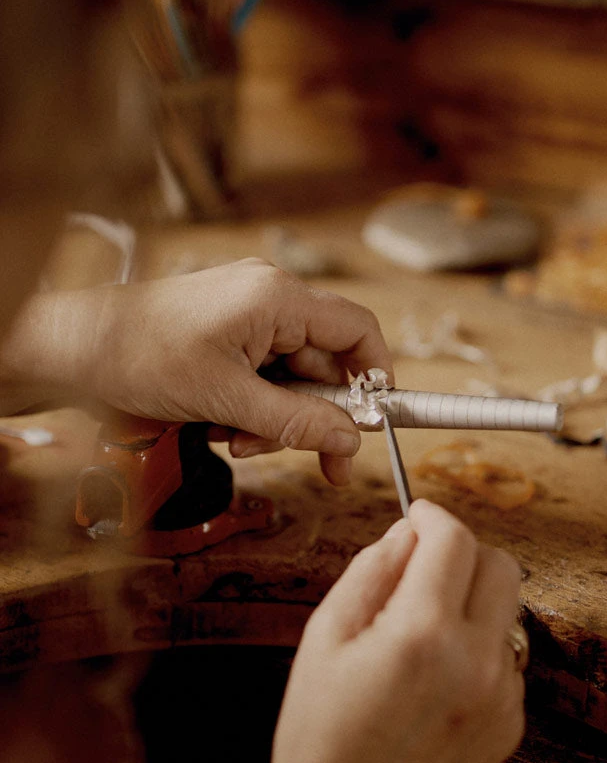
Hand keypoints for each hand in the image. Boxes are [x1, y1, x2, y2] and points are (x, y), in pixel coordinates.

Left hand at [2, 260, 391, 484]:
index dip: (375, 377)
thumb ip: (296, 422)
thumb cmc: (140, 356)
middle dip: (312, 417)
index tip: (373, 422)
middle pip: (323, 365)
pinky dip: (250, 407)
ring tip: (235, 439)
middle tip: (318, 463)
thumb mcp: (227, 400)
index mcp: (277, 299)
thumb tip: (350, 441)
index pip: (357, 331)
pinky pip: (261, 376)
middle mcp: (269, 299)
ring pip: (291, 378)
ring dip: (274, 419)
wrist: (75, 349)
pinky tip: (220, 424)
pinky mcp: (228, 333)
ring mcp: (247, 315)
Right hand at [217, 500, 523, 762]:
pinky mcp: (512, 724)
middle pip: (501, 564)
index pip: (454, 539)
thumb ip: (372, 569)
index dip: (432, 515)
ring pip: (508, 610)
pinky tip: (436, 677)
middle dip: (463, 551)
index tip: (417, 514)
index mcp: (423, 634)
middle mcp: (477, 661)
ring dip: (472, 600)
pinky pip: (508, 657)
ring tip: (422, 632)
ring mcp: (503, 697)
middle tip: (423, 566)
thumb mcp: (325, 634)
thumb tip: (407, 532)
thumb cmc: (319, 731)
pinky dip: (479, 647)